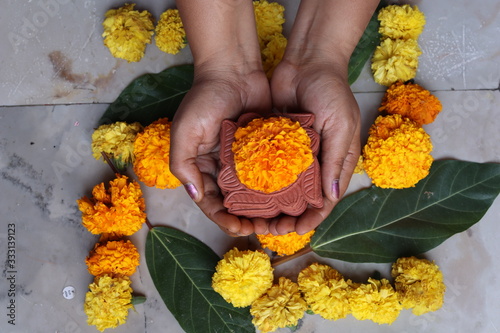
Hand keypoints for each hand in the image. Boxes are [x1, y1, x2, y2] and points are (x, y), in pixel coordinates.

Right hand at [170, 64, 271, 236]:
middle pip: (234, 203)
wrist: (234, 70)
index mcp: (202, 166)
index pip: (211, 202)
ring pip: (255, 193)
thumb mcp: (184, 131)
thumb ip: (183, 165)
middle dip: (246, 219)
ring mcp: (245, 159)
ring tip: (278, 220)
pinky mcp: (264, 148)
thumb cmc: (204, 99)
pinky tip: (290, 198)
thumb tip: (196, 196)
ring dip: (264, 209)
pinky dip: (278, 187)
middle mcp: (223, 167)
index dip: (223, 219)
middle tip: (263, 230)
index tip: (238, 228)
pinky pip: (271, 172)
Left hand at [267, 59, 360, 234]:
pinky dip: (261, 181)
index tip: (298, 230)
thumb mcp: (340, 125)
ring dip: (273, 204)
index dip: (313, 217)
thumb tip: (330, 197)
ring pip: (283, 187)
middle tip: (272, 229)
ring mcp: (294, 153)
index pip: (326, 198)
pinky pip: (268, 166)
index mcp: (336, 160)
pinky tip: (247, 193)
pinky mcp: (276, 142)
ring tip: (258, 218)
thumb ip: (335, 160)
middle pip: (302, 198)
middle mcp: (315, 161)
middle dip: (289, 216)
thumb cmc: (332, 91)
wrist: (307, 62)